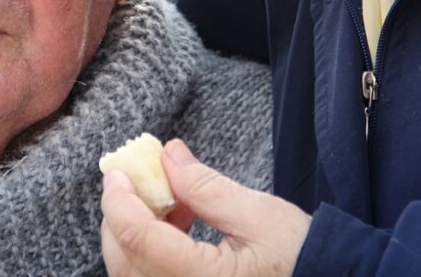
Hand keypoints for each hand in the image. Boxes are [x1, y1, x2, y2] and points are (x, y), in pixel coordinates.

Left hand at [101, 139, 310, 276]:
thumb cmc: (302, 257)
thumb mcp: (259, 214)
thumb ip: (206, 187)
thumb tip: (166, 155)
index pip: (139, 239)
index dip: (120, 200)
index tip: (118, 168)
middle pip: (123, 261)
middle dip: (121, 214)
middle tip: (137, 178)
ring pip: (130, 273)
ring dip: (135, 231)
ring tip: (170, 200)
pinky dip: (149, 250)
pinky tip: (177, 225)